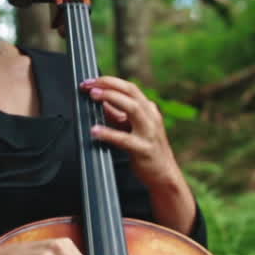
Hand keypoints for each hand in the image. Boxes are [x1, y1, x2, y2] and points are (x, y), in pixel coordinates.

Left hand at [80, 76, 184, 190]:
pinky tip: (95, 131)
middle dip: (108, 84)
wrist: (163, 173)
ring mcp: (148, 132)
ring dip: (111, 98)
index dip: (109, 81)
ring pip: (132, 108)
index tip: (91, 82)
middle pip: (131, 91)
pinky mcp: (143, 149)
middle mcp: (150, 116)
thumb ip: (116, 115)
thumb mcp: (131, 127)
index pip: (128, 87)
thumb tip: (101, 102)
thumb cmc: (146, 148)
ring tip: (94, 96)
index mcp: (148, 109)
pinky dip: (108, 133)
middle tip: (90, 85)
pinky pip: (124, 139)